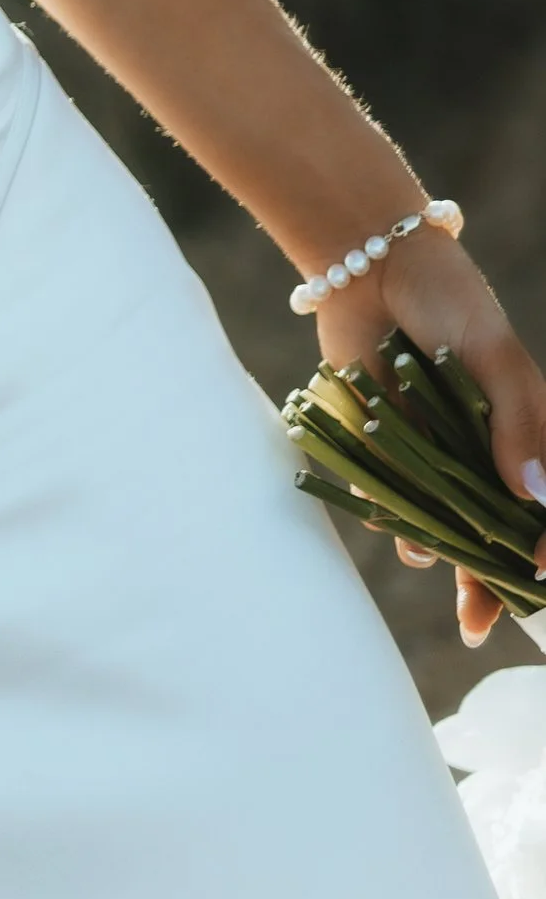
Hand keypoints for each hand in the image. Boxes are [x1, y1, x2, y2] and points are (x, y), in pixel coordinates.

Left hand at [319, 226, 545, 646]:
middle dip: (489, 588)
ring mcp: (438, 457)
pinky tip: (383, 513)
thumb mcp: (494, 354)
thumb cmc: (449, 302)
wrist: (369, 269)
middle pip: (498, 538)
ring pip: (444, 531)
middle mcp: (489, 455)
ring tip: (423, 556)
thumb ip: (516, 421)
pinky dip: (389, 517)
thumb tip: (534, 495)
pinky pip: (392, 503)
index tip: (542, 579)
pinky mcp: (389, 451)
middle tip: (477, 629)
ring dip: (435, 554)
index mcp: (531, 436)